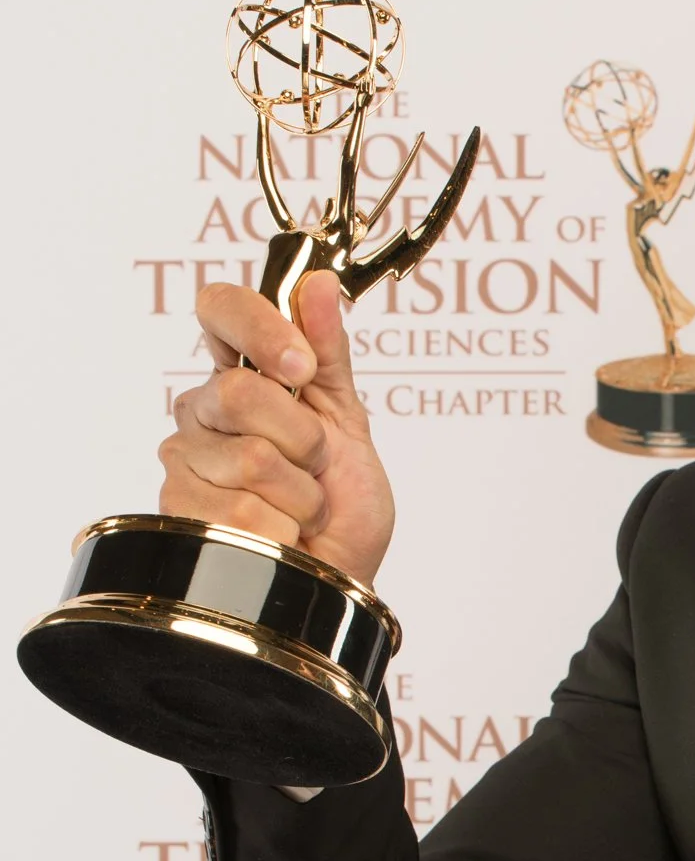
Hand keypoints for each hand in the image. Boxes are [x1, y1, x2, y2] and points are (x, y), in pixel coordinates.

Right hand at [160, 270, 394, 587]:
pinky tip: (279, 537)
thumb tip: (320, 282)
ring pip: (249, 459)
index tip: (300, 367)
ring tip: (300, 508)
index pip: (219, 309)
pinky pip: (244, 512)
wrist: (340, 579)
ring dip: (300, 494)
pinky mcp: (180, 512)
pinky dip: (284, 530)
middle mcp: (203, 411)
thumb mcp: (348, 422)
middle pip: (241, 393)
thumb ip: (329, 354)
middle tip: (315, 466)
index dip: (260, 329)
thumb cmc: (344, 504)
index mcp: (241, 374)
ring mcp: (186, 461)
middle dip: (303, 440)